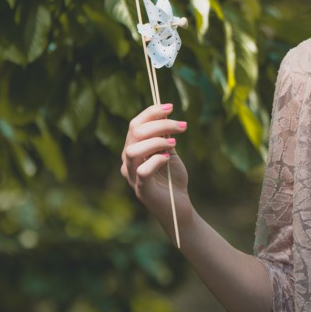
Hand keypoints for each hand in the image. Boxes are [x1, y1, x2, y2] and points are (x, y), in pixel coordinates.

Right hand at [121, 103, 192, 234]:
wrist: (178, 205)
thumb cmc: (173, 178)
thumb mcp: (170, 151)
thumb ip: (165, 135)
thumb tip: (166, 113)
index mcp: (133, 148)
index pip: (135, 124)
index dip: (151, 112)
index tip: (170, 106)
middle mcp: (128, 160)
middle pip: (135, 133)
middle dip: (160, 124)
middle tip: (183, 126)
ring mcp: (132, 175)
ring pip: (132, 150)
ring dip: (156, 141)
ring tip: (175, 143)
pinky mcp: (141, 189)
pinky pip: (142, 171)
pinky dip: (156, 160)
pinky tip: (168, 158)